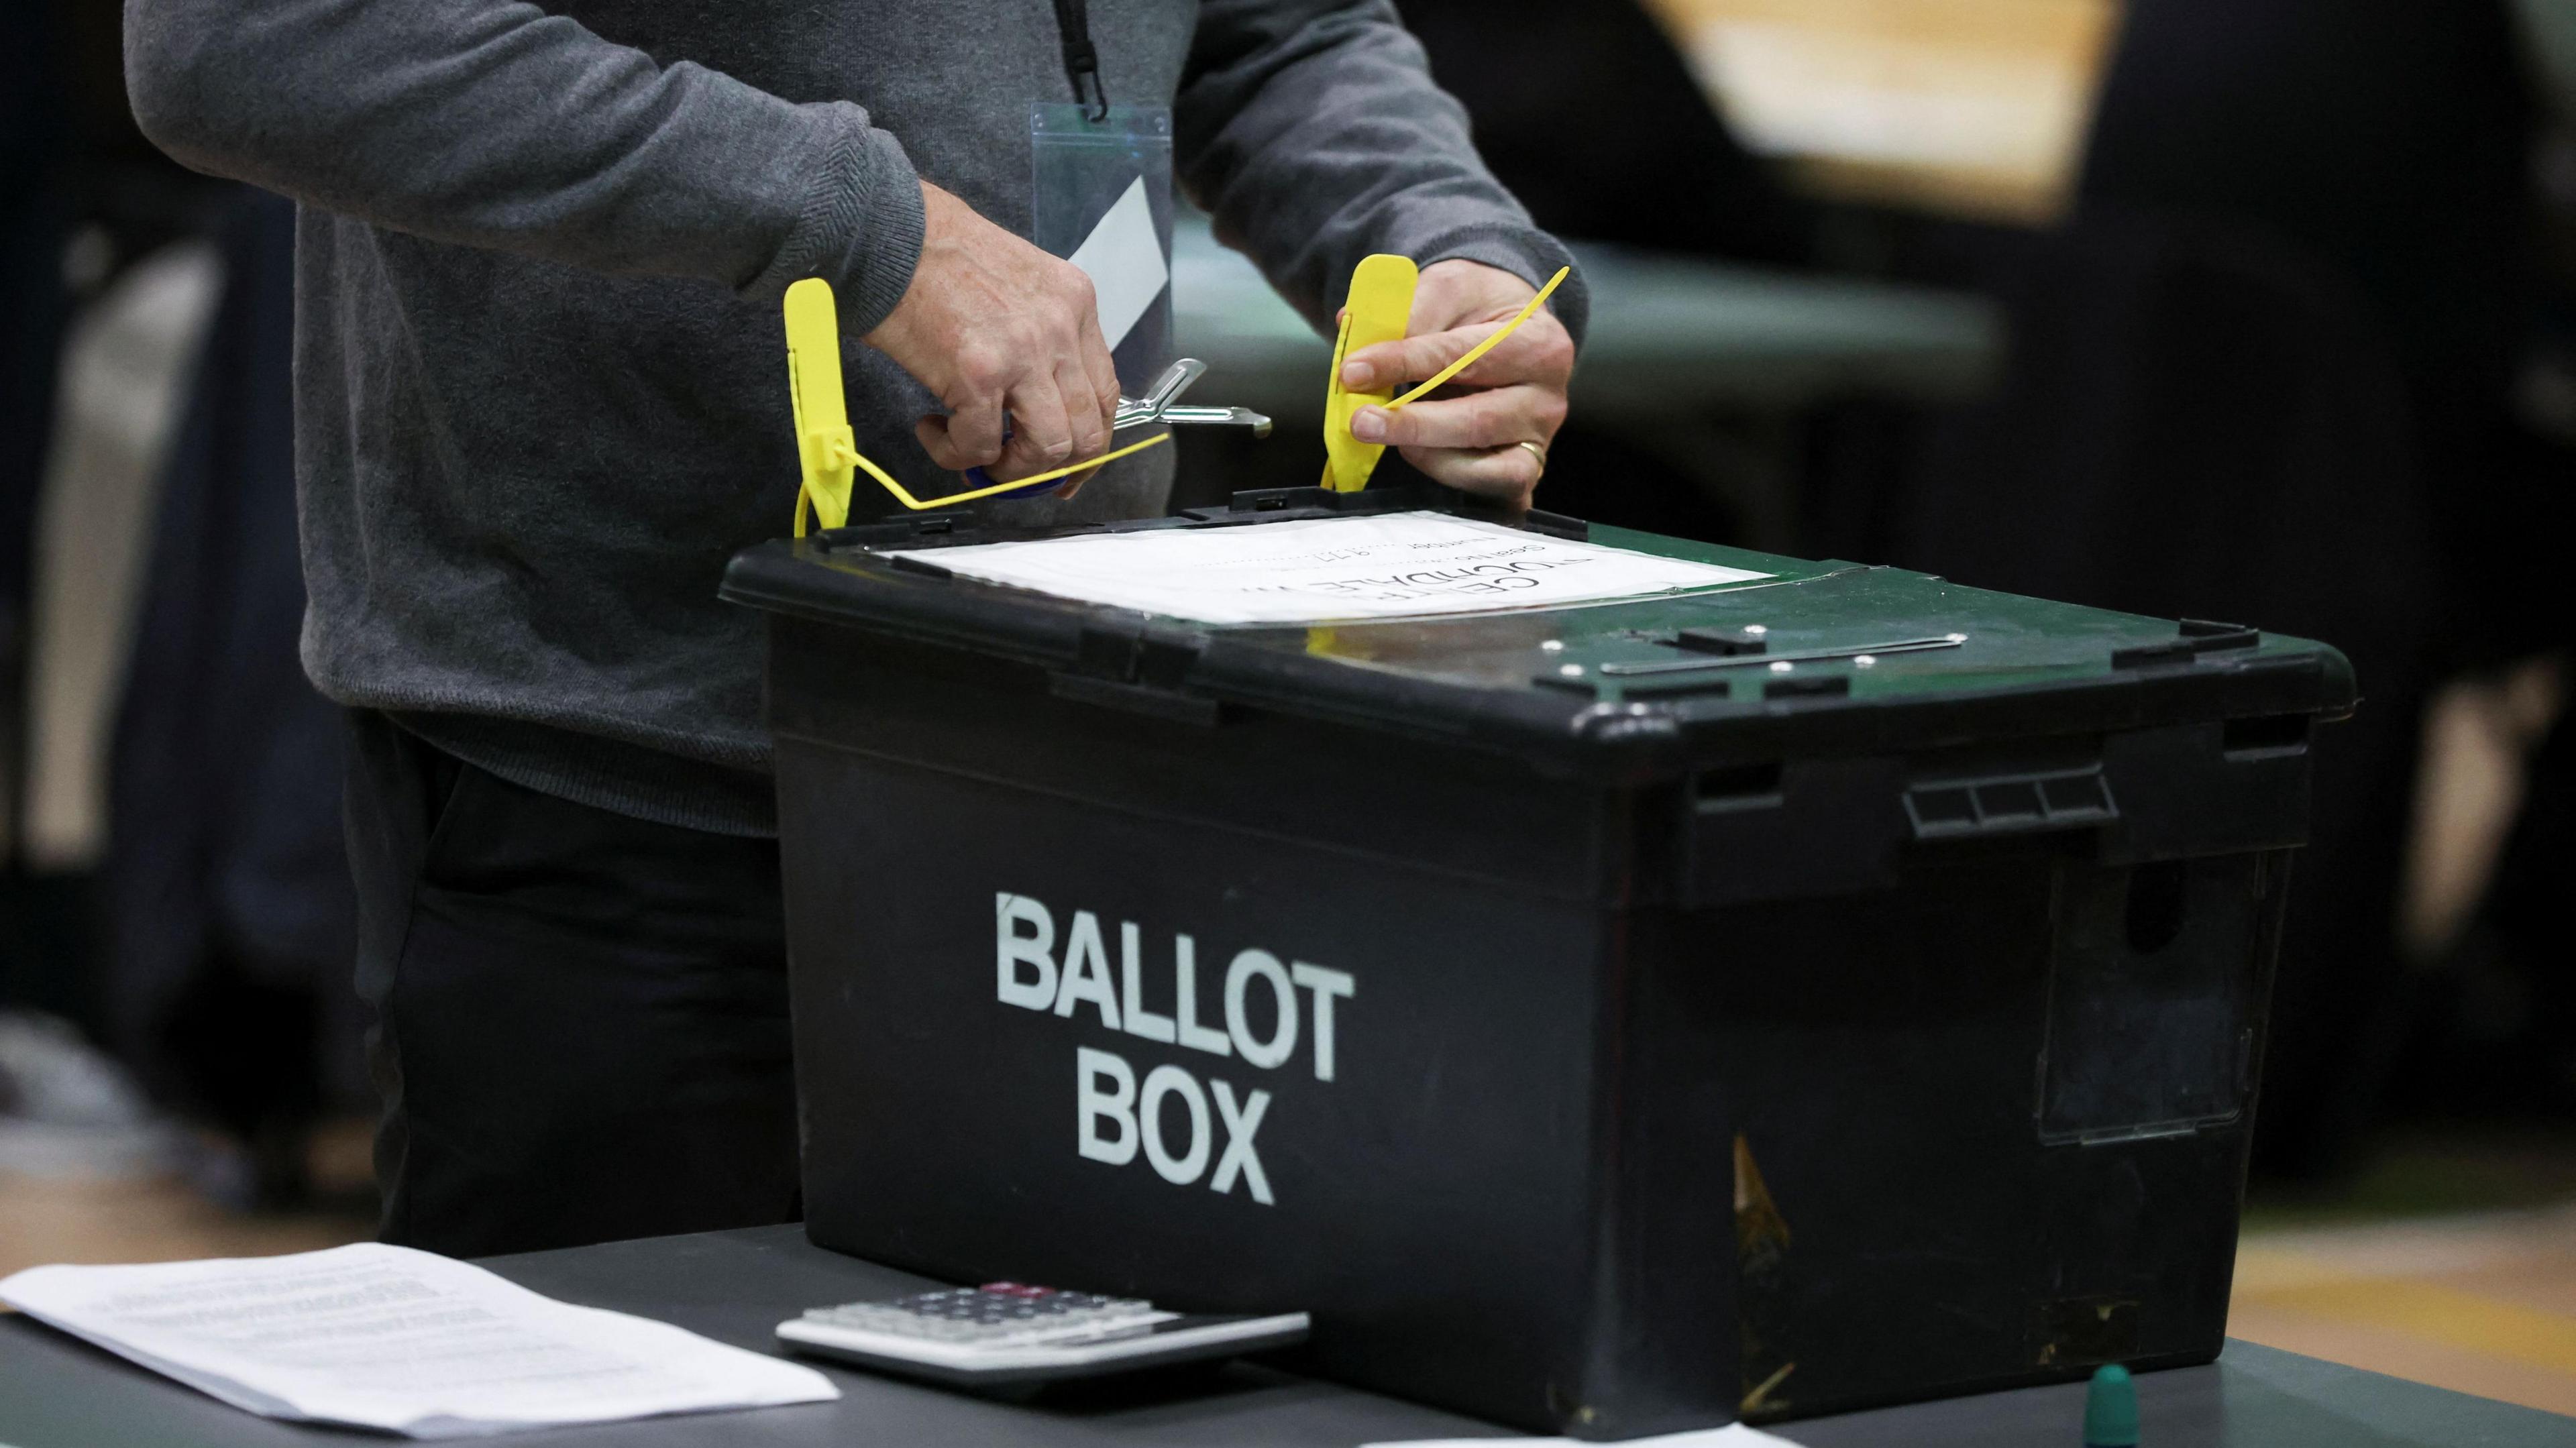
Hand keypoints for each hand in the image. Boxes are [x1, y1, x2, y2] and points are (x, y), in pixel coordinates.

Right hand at [864, 181, 1120, 487]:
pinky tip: (931, 429)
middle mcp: (1061, 328)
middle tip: (1016, 475)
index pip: (1106, 394)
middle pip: (1087, 432)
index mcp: (1075, 303)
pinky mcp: (978, 373)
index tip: (1066, 467)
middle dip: (1054, 470)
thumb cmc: (937, 253)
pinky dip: (955, 453)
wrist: (886, 231)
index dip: (1088, 442)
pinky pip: (981, 446)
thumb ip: (1041, 335)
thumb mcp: (1019, 282)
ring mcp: (1024, 352)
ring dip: (1012, 470)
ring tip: (976, 456)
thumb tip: (1036, 402)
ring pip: (1049, 449)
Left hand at [1339, 259, 1574, 507]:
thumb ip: (1408, 314)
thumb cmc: (1479, 306)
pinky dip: (1456, 485)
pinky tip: (1420, 462)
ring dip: (1429, 458)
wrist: (1511, 320)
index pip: (1462, 358)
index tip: (1353, 372)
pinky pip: (1493, 493)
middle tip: (1360, 420)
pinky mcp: (1525, 468)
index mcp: (1538, 342)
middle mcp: (1547, 398)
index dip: (1403, 365)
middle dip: (1412, 425)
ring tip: (1388, 436)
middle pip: (1478, 422)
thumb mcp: (1449, 287)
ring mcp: (1539, 440)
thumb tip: (1358, 347)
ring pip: (1489, 469)